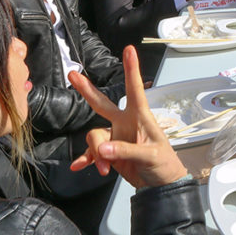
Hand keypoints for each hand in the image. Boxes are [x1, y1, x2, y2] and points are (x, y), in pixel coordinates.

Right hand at [68, 46, 187, 187]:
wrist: (159, 184)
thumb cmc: (163, 164)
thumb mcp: (150, 156)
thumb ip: (127, 151)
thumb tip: (104, 149)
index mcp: (140, 116)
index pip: (135, 89)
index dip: (131, 69)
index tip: (129, 49)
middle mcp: (125, 122)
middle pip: (102, 103)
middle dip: (86, 89)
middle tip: (72, 74)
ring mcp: (115, 136)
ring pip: (94, 136)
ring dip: (96, 153)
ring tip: (105, 169)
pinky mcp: (109, 152)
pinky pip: (92, 153)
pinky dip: (86, 159)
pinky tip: (79, 167)